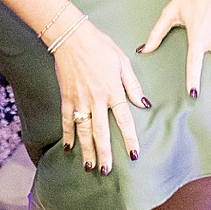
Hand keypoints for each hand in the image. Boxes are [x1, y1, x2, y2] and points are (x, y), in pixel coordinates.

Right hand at [52, 20, 146, 174]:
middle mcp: (96, 100)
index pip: (124, 120)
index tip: (134, 155)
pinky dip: (67, 135)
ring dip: (86, 150)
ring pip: (83, 131)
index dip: (130, 139)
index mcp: (113, 91)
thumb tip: (144, 104)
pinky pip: (66, 120)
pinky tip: (69, 148)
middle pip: (101, 133)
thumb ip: (133, 85)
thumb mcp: (123, 62)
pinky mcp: (66, 97)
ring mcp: (79, 100)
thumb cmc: (100, 46)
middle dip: (104, 154)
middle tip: (107, 171)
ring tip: (89, 166)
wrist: (72, 37)